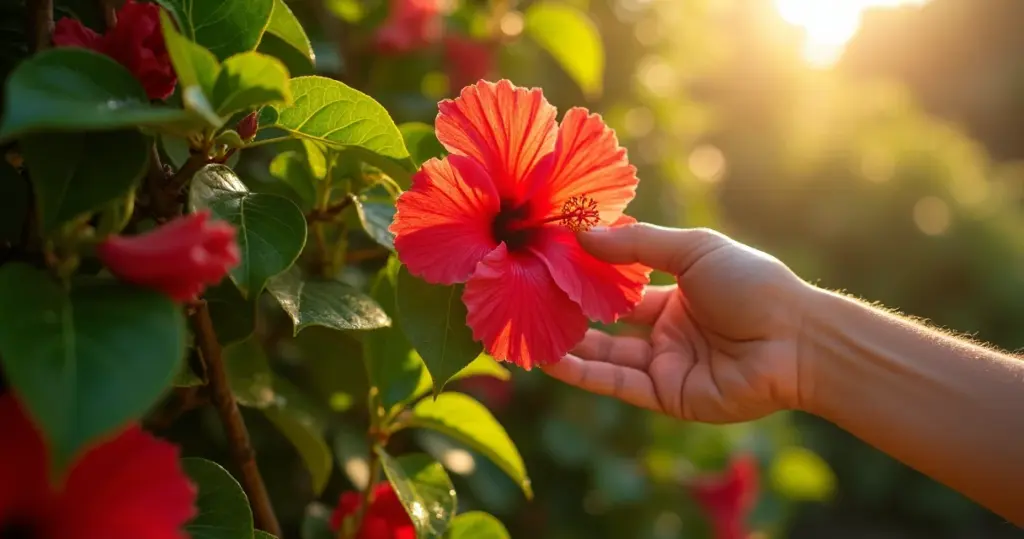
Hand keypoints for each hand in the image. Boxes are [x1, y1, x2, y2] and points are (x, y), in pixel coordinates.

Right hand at [542, 223, 811, 423]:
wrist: (796, 340)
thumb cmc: (753, 285)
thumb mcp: (693, 250)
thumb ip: (636, 246)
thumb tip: (581, 234)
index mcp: (677, 294)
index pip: (620, 287)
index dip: (586, 278)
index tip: (548, 263)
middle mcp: (667, 331)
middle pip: (607, 325)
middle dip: (569, 315)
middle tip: (526, 301)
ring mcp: (665, 365)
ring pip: (605, 356)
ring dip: (568, 346)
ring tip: (527, 332)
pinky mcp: (666, 395)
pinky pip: (617, 383)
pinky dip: (583, 374)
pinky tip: (551, 360)